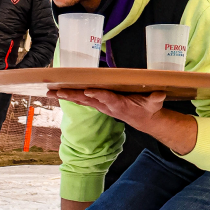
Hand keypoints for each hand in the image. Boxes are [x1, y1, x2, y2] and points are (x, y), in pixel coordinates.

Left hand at [55, 88, 196, 154]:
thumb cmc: (148, 108)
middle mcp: (106, 105)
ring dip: (65, 95)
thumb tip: (160, 94)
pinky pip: (81, 99)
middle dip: (71, 95)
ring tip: (50, 92)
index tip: (86, 90)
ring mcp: (100, 105)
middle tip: (57, 91)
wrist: (142, 119)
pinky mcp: (98, 104)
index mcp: (118, 104)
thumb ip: (156, 99)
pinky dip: (69, 95)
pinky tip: (56, 93)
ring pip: (80, 99)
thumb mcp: (154, 104)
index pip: (106, 98)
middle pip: (86, 99)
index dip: (97, 94)